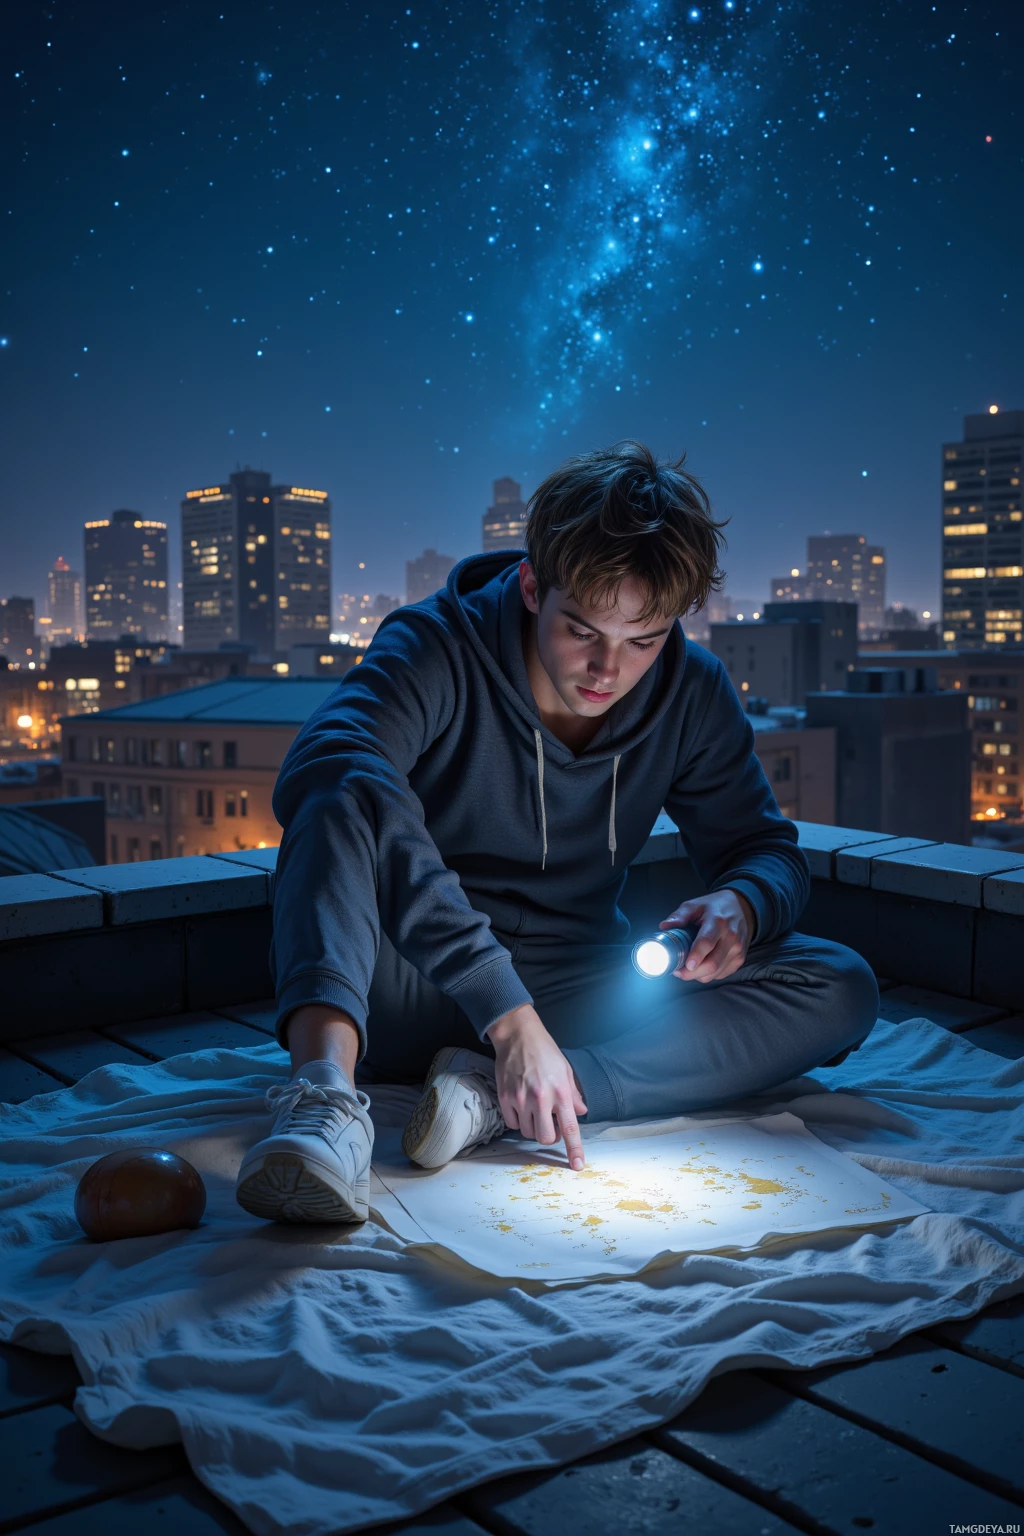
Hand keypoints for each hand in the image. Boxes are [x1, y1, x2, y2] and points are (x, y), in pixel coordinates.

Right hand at [485, 1004, 587, 1169]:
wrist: (518, 1035)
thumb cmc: (544, 1051)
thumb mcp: (565, 1070)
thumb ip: (573, 1094)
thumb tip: (581, 1112)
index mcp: (561, 1092)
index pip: (570, 1128)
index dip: (574, 1150)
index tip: (577, 1166)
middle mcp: (541, 1098)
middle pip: (545, 1137)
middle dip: (548, 1136)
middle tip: (549, 1123)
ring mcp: (520, 1099)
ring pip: (528, 1132)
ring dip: (532, 1126)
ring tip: (533, 1108)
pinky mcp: (504, 1097)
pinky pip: (513, 1123)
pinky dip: (518, 1120)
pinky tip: (521, 1105)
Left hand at [659, 889, 754, 983]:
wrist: (741, 908)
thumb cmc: (714, 907)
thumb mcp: (695, 905)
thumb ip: (679, 916)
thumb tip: (664, 927)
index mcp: (718, 922)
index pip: (707, 943)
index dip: (696, 956)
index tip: (686, 965)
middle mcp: (731, 938)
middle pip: (711, 964)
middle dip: (691, 972)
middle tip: (678, 971)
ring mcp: (737, 950)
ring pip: (715, 973)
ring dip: (698, 975)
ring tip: (687, 968)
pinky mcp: (739, 959)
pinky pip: (720, 974)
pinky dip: (708, 974)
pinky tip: (701, 965)